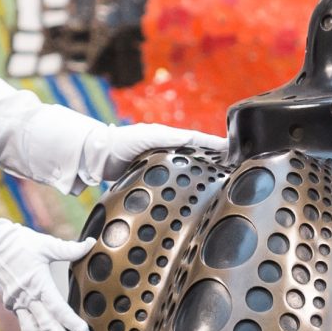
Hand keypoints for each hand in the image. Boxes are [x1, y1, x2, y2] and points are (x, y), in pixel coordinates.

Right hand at [0, 217, 93, 330]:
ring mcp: (17, 302)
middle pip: (45, 325)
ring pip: (31, 330)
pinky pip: (24, 324)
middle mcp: (26, 297)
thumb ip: (69, 249)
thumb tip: (91, 243)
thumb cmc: (17, 242)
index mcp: (37, 283)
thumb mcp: (44, 244)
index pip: (58, 308)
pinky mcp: (11, 304)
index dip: (71, 322)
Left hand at [81, 122, 228, 184]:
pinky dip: (185, 185)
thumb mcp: (147, 137)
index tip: (233, 150)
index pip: (197, 141)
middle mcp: (167, 150)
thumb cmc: (121, 142)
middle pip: (195, 156)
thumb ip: (169, 138)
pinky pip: (173, 181)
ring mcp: (160, 164)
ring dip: (201, 175)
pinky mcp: (152, 177)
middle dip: (214, 161)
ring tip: (219, 182)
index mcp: (168, 138)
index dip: (215, 145)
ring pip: (186, 170)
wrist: (98, 156)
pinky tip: (192, 193)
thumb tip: (193, 139)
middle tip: (233, 168)